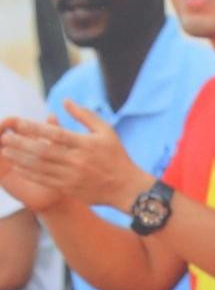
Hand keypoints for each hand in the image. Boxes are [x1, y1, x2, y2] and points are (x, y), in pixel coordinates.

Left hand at [0, 102, 152, 209]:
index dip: (34, 127)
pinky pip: (44, 180)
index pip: (55, 134)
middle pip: (42, 151)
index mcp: (86, 144)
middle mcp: (77, 161)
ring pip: (40, 167)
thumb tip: (64, 100)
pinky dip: (28, 173)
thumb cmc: (116, 156)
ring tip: (5, 150)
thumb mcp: (106, 131)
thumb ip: (84, 115)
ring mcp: (72, 176)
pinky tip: (17, 166)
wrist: (127, 188)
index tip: (17, 122)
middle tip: (4, 137)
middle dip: (20, 144)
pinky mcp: (69, 189)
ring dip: (20, 158)